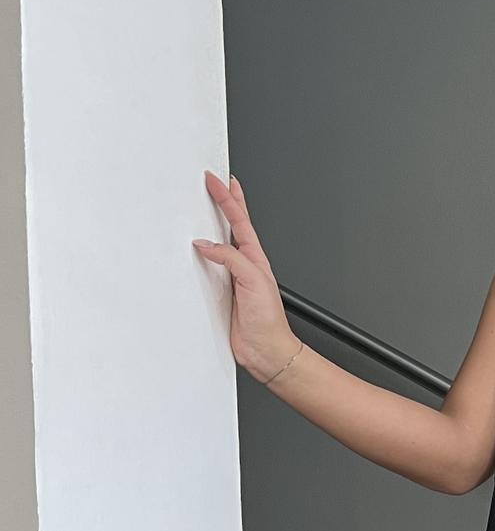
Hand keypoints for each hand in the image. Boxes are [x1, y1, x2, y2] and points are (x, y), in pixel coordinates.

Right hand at [192, 170, 301, 382]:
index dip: (227, 198)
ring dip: (209, 226)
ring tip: (202, 206)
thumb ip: (230, 258)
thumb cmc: (269, 321)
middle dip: (223, 203)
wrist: (266, 350)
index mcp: (254, 257)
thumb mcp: (253, 280)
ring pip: (216, 245)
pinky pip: (205, 269)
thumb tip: (206, 244)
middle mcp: (243, 265)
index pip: (239, 219)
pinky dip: (197, 256)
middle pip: (230, 226)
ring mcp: (230, 278)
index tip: (216, 180)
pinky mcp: (218, 293)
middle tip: (214, 183)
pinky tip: (191, 250)